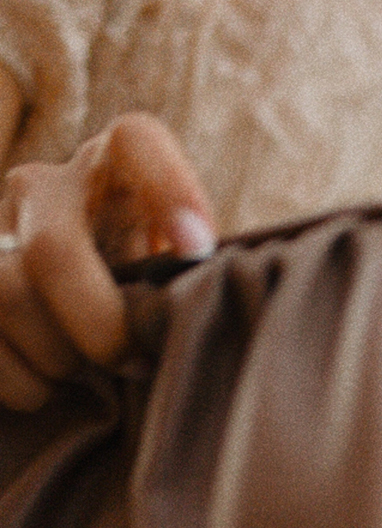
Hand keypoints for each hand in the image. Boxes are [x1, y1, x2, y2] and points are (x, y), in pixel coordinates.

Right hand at [0, 113, 214, 409]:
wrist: (65, 309)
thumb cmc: (140, 294)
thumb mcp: (172, 272)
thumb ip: (191, 277)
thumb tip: (214, 296)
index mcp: (112, 168)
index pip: (135, 142)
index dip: (170, 187)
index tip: (198, 248)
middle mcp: (43, 185)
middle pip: (53, 251)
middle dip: (99, 329)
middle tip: (134, 364)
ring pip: (6, 298)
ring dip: (57, 360)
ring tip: (87, 375)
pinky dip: (23, 384)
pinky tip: (48, 385)